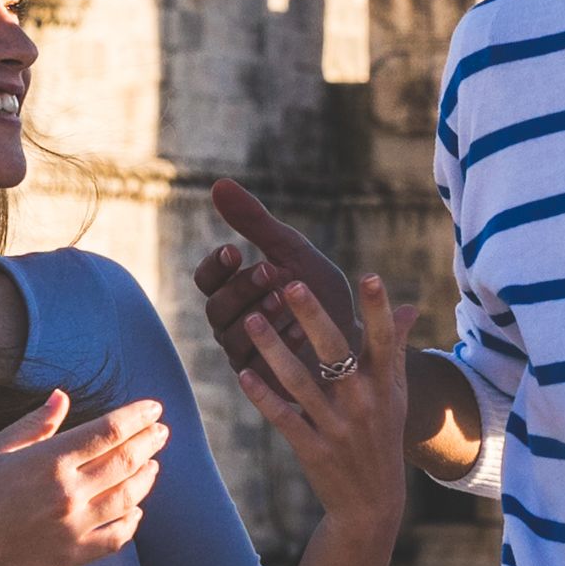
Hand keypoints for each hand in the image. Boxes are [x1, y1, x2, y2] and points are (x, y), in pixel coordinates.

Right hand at [0, 387, 161, 565]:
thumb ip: (33, 424)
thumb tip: (62, 397)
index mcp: (48, 461)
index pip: (109, 431)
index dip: (136, 416)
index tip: (152, 408)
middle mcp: (68, 494)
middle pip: (126, 461)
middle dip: (149, 441)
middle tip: (161, 431)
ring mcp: (74, 528)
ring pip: (129, 497)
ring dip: (147, 476)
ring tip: (152, 463)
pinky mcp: (73, 557)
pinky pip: (118, 537)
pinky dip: (133, 520)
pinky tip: (135, 508)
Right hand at [197, 175, 364, 378]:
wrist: (358, 338)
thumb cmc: (321, 294)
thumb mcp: (292, 252)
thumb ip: (256, 222)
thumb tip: (219, 183)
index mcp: (236, 293)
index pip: (206, 279)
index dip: (215, 266)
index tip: (235, 250)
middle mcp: (234, 325)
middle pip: (215, 308)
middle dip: (241, 289)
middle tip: (270, 273)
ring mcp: (246, 355)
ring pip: (231, 338)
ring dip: (256, 315)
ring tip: (283, 300)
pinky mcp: (265, 382)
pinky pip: (256, 366)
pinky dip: (276, 344)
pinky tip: (298, 330)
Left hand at [215, 274, 414, 543]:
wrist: (372, 504)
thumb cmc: (382, 437)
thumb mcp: (396, 396)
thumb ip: (397, 349)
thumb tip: (410, 306)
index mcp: (384, 386)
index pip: (383, 341)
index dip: (378, 310)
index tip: (369, 276)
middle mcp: (363, 404)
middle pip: (337, 354)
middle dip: (314, 318)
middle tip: (289, 283)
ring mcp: (337, 428)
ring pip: (301, 383)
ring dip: (274, 350)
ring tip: (250, 319)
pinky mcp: (312, 449)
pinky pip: (284, 417)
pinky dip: (263, 396)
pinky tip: (243, 373)